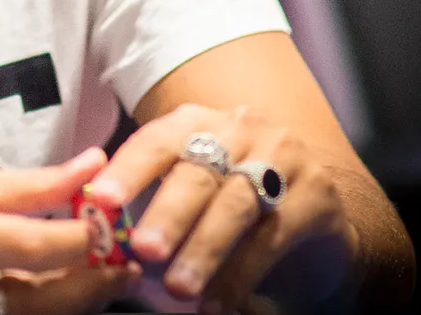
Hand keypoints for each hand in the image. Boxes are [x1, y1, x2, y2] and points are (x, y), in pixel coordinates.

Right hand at [0, 147, 139, 314]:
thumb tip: (89, 167)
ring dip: (71, 304)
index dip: (84, 236)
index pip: (33, 241)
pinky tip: (52, 296)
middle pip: (39, 298)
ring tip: (98, 279)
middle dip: (92, 284)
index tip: (112, 221)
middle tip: (124, 264)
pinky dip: (32, 312)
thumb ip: (21, 183)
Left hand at [82, 104, 356, 313]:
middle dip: (168, 214)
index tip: (104, 200)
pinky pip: (273, 235)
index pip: (157, 140)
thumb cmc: (230, 200)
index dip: (129, 169)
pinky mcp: (316, 194)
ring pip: (235, 204)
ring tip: (179, 288)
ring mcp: (283, 157)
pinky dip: (240, 274)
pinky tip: (218, 302)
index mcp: (198, 123)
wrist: (313, 209)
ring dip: (204, 249)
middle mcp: (240, 130)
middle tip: (144, 249)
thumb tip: (110, 243)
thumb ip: (152, 207)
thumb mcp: (190, 191)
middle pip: (197, 173)